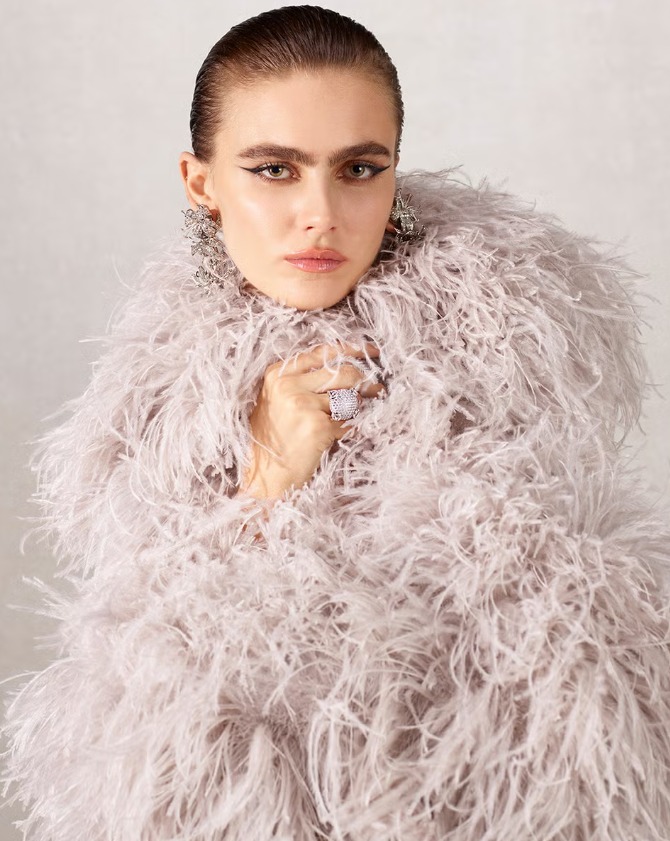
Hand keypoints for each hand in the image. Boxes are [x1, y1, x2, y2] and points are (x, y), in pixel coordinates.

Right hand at [236, 340, 384, 500]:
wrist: (265, 475)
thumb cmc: (274, 439)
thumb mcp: (278, 401)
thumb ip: (303, 381)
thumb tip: (345, 368)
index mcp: (278, 374)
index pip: (323, 352)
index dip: (352, 350)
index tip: (372, 351)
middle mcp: (288, 386)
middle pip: (343, 372)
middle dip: (364, 381)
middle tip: (376, 389)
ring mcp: (303, 405)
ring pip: (349, 398)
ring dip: (358, 408)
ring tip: (354, 416)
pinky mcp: (318, 427)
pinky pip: (348, 423)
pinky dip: (350, 430)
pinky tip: (339, 437)